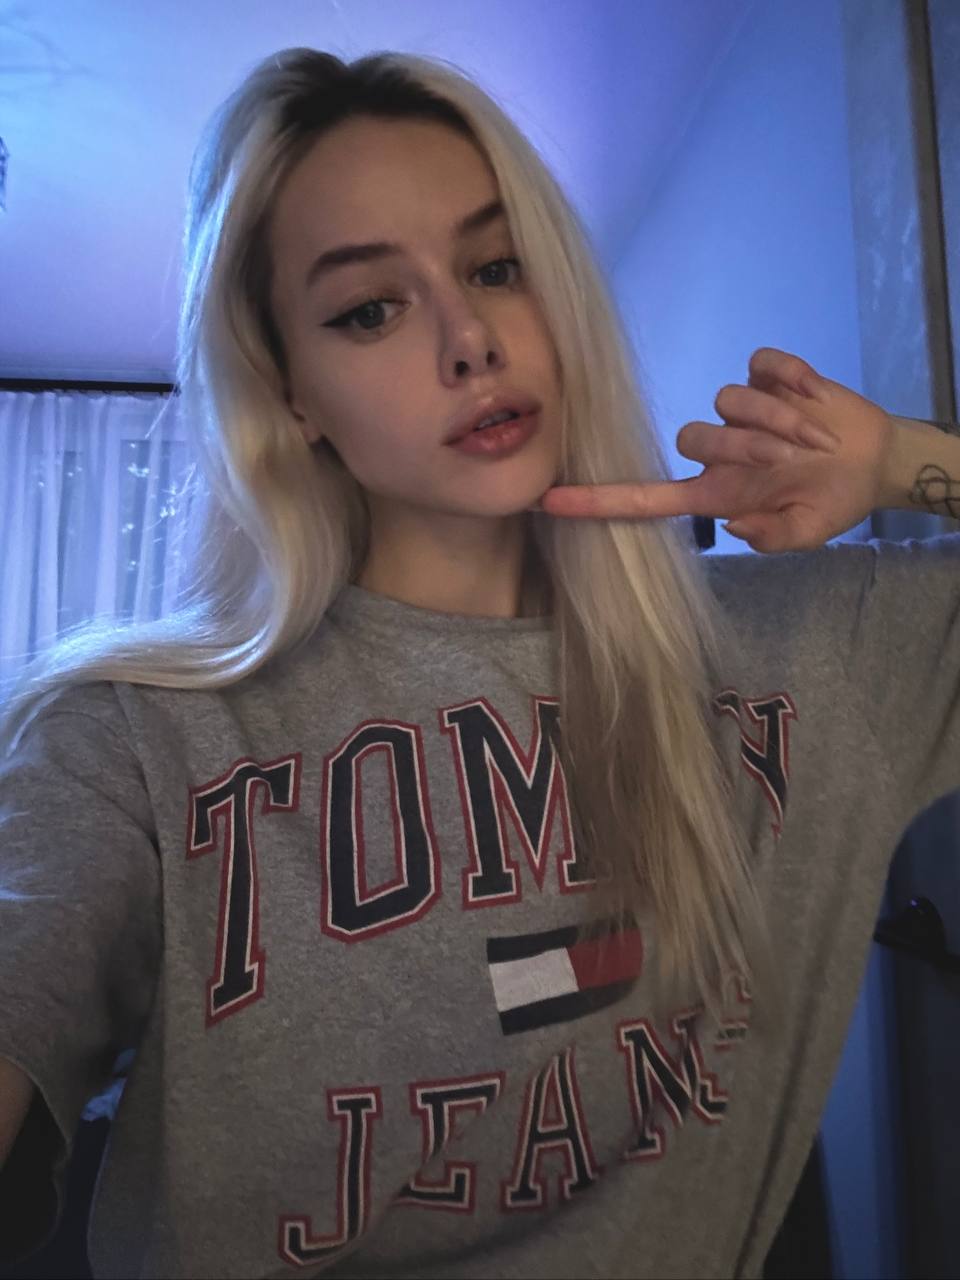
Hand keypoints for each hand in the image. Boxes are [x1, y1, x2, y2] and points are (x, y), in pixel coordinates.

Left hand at [533, 347, 895, 552]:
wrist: (875, 461)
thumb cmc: (832, 501)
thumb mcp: (808, 533)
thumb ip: (772, 537)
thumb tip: (734, 525)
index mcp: (716, 493)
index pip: (643, 499)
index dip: (596, 502)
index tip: (549, 501)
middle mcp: (719, 451)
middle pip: (692, 436)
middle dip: (746, 446)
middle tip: (790, 458)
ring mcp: (741, 409)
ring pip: (726, 399)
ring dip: (775, 417)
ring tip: (815, 437)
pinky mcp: (768, 375)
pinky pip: (760, 364)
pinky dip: (790, 377)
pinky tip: (814, 394)